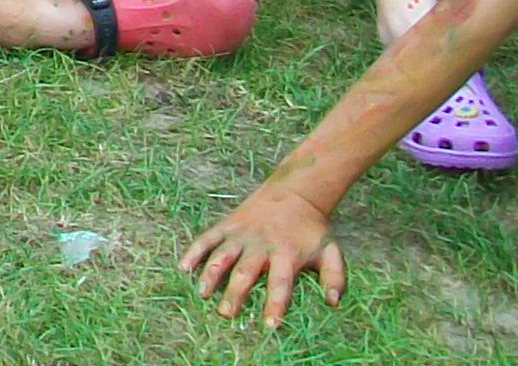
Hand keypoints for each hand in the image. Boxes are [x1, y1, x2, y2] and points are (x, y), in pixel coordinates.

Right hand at [182, 183, 347, 330]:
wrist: (295, 192)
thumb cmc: (312, 229)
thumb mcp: (331, 251)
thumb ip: (334, 278)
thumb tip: (332, 304)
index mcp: (286, 253)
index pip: (280, 283)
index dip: (274, 304)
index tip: (268, 325)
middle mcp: (261, 244)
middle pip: (245, 271)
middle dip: (235, 293)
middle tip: (226, 314)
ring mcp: (242, 233)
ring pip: (222, 255)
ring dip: (211, 274)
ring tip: (203, 294)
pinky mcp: (228, 224)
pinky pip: (207, 238)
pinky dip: (194, 251)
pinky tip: (183, 267)